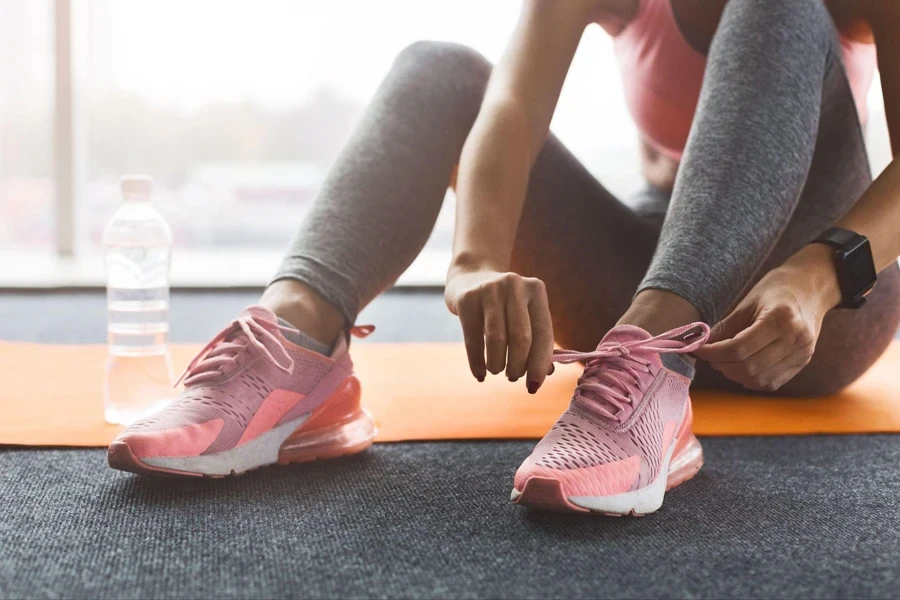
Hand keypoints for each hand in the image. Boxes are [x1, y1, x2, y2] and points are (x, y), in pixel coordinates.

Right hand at [445, 267, 553, 392]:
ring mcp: (489, 289)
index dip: (540, 364)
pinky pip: (473, 339)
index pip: (543, 333)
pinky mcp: (467, 298)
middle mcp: (515, 286)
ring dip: (497, 364)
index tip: (534, 386)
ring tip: (496, 370)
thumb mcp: (523, 314)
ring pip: (497, 339)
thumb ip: (537, 340)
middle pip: (521, 338)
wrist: (469, 277)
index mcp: (536, 290)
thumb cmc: (503, 305)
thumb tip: (547, 373)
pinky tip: (480, 375)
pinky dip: (477, 363)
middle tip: (512, 377)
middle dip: (518, 366)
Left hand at [695, 248, 839, 391]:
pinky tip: (740, 366)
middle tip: (709, 355)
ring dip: (734, 374)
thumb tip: (699, 344)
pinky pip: (771, 382)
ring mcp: (802, 354)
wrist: (813, 287)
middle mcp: (796, 340)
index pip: (738, 348)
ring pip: (759, 379)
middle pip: (749, 367)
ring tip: (723, 360)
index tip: (697, 349)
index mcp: (781, 319)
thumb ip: (725, 327)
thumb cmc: (777, 289)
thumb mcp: (748, 302)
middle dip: (721, 365)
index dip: (712, 353)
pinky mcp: (803, 363)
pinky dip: (750, 379)